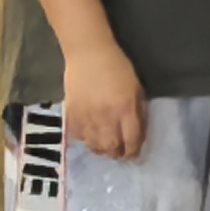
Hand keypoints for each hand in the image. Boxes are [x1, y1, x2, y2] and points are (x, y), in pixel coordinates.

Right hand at [64, 41, 146, 159]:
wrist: (88, 54)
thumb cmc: (118, 68)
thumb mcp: (136, 88)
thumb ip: (138, 112)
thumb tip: (138, 133)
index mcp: (126, 109)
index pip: (131, 140)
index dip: (133, 152)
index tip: (133, 156)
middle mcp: (106, 117)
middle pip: (112, 148)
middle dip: (117, 154)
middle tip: (119, 153)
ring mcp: (86, 117)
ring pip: (94, 146)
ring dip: (101, 150)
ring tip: (105, 147)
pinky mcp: (71, 115)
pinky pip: (78, 137)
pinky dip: (85, 140)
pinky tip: (90, 137)